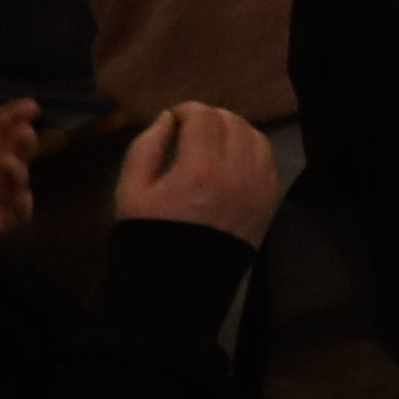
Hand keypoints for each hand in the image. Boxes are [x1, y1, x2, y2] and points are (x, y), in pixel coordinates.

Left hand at [0, 93, 39, 236]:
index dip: (11, 117)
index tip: (30, 106)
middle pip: (9, 152)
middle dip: (22, 141)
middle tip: (24, 134)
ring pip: (14, 181)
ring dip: (18, 170)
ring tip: (6, 163)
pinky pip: (13, 216)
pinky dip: (22, 207)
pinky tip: (20, 196)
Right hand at [116, 101, 288, 246]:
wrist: (175, 288)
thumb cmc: (148, 237)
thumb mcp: (130, 191)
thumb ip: (147, 147)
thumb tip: (168, 118)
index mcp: (200, 170)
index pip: (205, 117)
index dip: (187, 110)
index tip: (175, 119)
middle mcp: (238, 176)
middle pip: (233, 123)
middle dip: (211, 119)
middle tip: (192, 130)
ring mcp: (258, 191)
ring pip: (256, 138)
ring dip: (235, 132)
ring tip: (213, 144)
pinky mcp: (268, 206)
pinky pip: (268, 163)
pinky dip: (252, 153)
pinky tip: (232, 162)